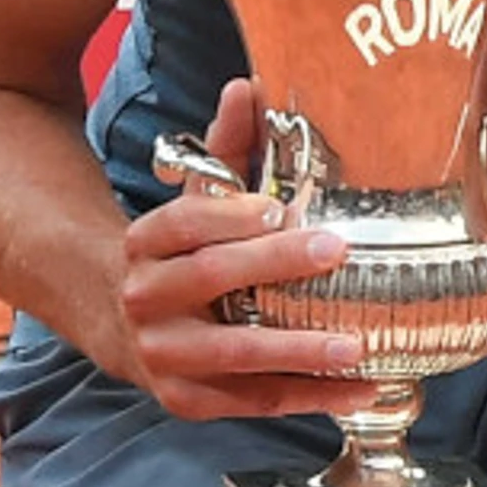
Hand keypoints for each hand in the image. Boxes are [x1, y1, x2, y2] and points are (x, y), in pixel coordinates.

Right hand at [117, 79, 377, 420]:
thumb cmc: (184, 254)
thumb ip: (226, 148)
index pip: (184, 223)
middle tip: (336, 251)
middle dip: (275, 266)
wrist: (126, 325)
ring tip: (355, 344)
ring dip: (298, 351)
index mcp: (145, 242)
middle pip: (213, 279)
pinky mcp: (188, 400)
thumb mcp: (197, 201)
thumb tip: (248, 87)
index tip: (279, 208)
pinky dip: (308, 397)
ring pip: (235, 352)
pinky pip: (253, 400)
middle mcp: (146, 298)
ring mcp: (164, 355)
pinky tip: (359, 387)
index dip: (230, 216)